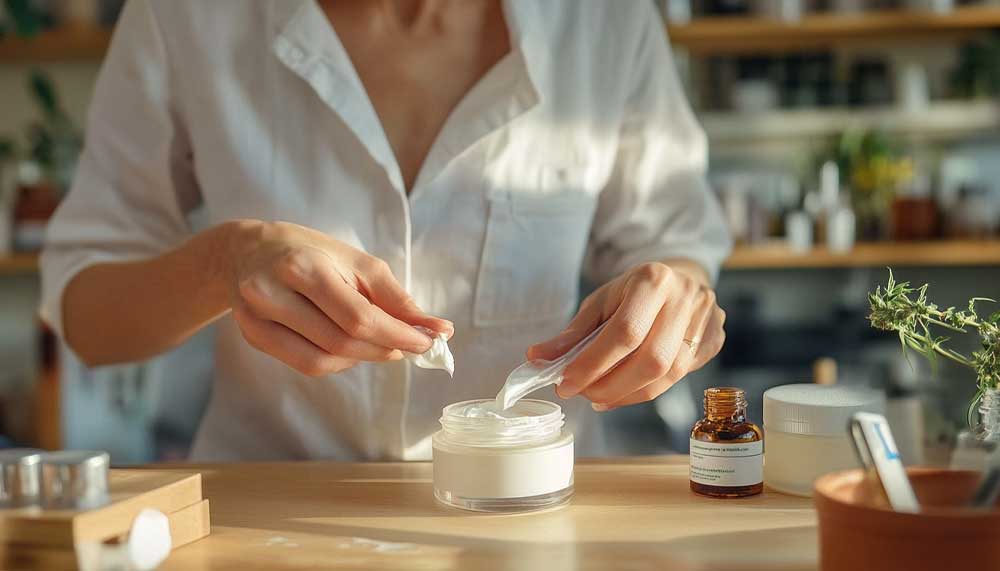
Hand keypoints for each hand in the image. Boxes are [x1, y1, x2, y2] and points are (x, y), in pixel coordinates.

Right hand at [226, 220, 452, 375]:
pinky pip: (305, 365)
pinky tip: (350, 349)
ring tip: (381, 345)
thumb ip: (395, 298)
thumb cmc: (310, 252)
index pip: (358, 317)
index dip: (398, 335)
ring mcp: (257, 318)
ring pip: (322, 361)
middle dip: (384, 348)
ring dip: (363, 359)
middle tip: (410, 345)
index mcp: (303, 266)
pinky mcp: (253, 336)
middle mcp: (272, 293)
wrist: (246, 251)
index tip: (430, 340)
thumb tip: (437, 329)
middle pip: (341, 342)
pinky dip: (337, 363)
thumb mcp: (356, 262)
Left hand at [527, 262, 724, 410]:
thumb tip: (537, 358)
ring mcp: (705, 320)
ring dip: (627, 394)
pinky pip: (678, 379)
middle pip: (651, 360)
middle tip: (582, 394)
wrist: (678, 279)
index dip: (592, 364)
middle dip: (611, 385)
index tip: (565, 384)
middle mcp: (685, 298)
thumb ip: (572, 334)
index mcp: (653, 280)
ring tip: (599, 396)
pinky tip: (622, 393)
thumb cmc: (632, 292)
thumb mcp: (600, 303)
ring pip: (668, 375)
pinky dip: (644, 392)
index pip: (624, 333)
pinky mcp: (714, 340)